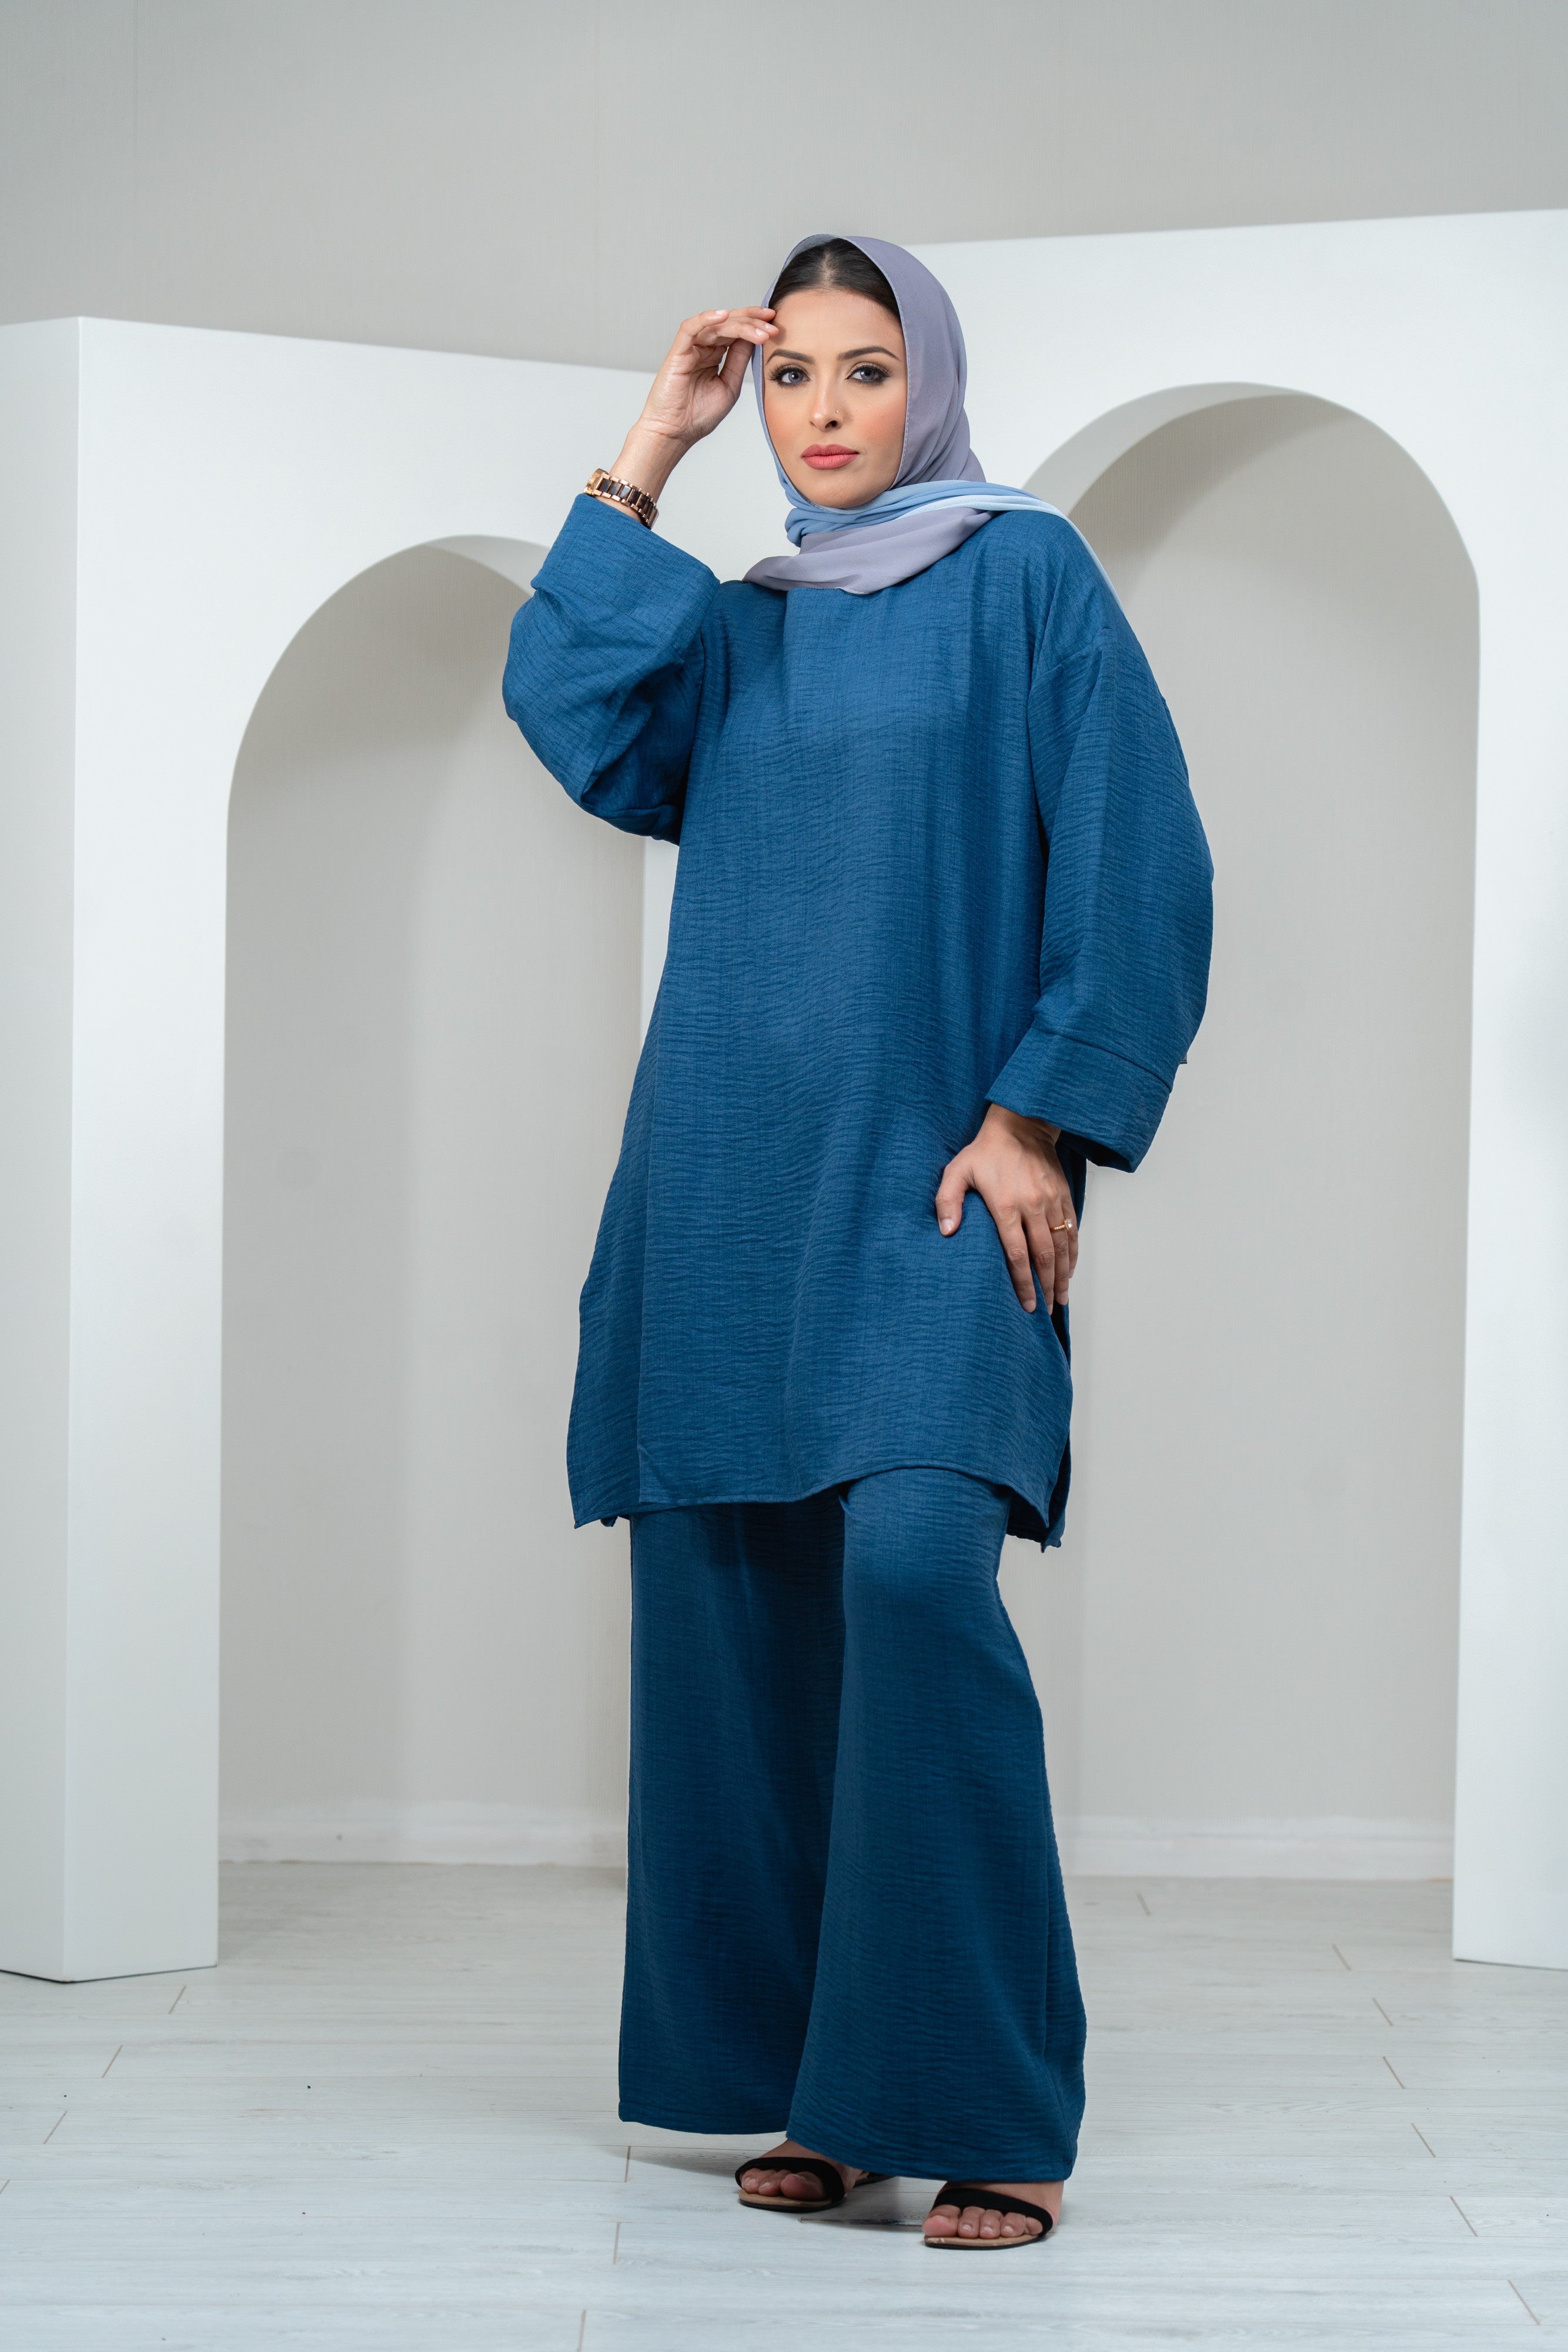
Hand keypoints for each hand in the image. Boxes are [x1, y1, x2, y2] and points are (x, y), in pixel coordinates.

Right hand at [604, 307, 777, 506]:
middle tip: (772, 322)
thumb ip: (739, 361)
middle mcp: (703, 347)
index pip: (737, 332)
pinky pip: (691, 328)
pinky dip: (706, 318)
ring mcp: (691, 348)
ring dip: (740, 324)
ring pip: (716, 324)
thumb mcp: (730, 385)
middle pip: (729, 323)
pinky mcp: (678, 351)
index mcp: (716, 355)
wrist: (675, 433)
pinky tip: (723, 316)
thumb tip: (754, 338)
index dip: (756, 325)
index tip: (775, 325)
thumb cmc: (698, 415)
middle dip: (752, 321)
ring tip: (760, 329)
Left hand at [935, 1105, 1078, 1313]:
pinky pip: (1072, 1230)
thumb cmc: (985, 1151)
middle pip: (1045, 1257)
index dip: (1023, 1283)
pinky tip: (1069, 1270)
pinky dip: (1073, 1253)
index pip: (1018, 1254)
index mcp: (1007, 1205)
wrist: (1021, 1125)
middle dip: (1046, 1287)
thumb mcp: (957, 1171)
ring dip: (1063, 1276)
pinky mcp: (1064, 1196)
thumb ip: (948, 1202)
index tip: (1027, 1304)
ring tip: (1061, 1299)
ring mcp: (1052, 1201)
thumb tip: (947, 1233)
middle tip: (1046, 1311)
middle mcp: (1034, 1206)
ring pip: (1062, 1247)